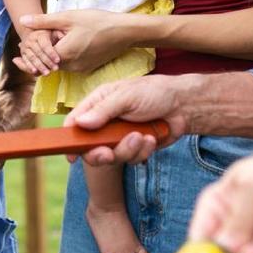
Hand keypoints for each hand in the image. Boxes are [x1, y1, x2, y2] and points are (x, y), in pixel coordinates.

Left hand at [17, 9, 152, 73]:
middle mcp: (71, 67)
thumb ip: (44, 21)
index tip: (18, 51)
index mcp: (63, 55)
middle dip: (38, 56)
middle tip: (25, 49)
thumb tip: (22, 21)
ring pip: (58, 64)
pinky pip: (69, 64)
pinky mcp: (88, 67)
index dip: (29, 53)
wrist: (125, 32)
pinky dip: (62, 57)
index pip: (39, 59)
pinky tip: (64, 43)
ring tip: (46, 42)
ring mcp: (80, 69)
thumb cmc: (97, 22)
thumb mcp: (68, 17)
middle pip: (47, 64)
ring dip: (51, 55)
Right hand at [17, 28, 59, 76]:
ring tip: (47, 73)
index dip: (51, 53)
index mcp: (39, 34)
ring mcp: (25, 47)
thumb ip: (59, 34)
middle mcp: (31, 40)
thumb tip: (62, 36)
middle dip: (47, 61)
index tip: (58, 60)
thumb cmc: (49, 34)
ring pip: (32, 58)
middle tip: (56, 69)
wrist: (35, 35)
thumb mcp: (54, 32)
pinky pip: (26, 61)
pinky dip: (30, 67)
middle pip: (39, 52)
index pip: (45, 45)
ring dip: (39, 66)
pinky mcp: (23, 53)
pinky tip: (35, 72)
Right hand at [64, 76, 186, 164]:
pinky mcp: (135, 148)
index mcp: (97, 104)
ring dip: (128, 149)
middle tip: (109, 154)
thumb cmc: (153, 92)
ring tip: (142, 136)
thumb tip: (81, 123)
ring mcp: (119, 137)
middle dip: (101, 154)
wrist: (182, 105)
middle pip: (91, 147)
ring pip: (113, 156)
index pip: (75, 122)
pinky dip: (143, 151)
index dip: (70, 139)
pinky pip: (132, 159)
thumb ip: (103, 110)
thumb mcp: (127, 96)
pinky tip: (152, 138)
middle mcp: (105, 123)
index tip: (72, 155)